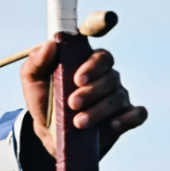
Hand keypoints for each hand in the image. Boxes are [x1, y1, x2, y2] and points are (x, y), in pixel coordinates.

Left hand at [21, 40, 147, 157]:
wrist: (50, 134)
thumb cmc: (44, 100)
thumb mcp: (32, 80)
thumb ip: (37, 60)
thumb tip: (51, 44)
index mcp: (86, 61)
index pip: (99, 49)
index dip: (100, 37)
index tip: (81, 71)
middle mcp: (106, 75)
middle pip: (108, 74)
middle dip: (91, 89)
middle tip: (72, 103)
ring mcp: (117, 95)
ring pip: (117, 96)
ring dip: (98, 109)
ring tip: (78, 122)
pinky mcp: (124, 117)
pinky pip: (137, 114)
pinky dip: (129, 118)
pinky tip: (113, 124)